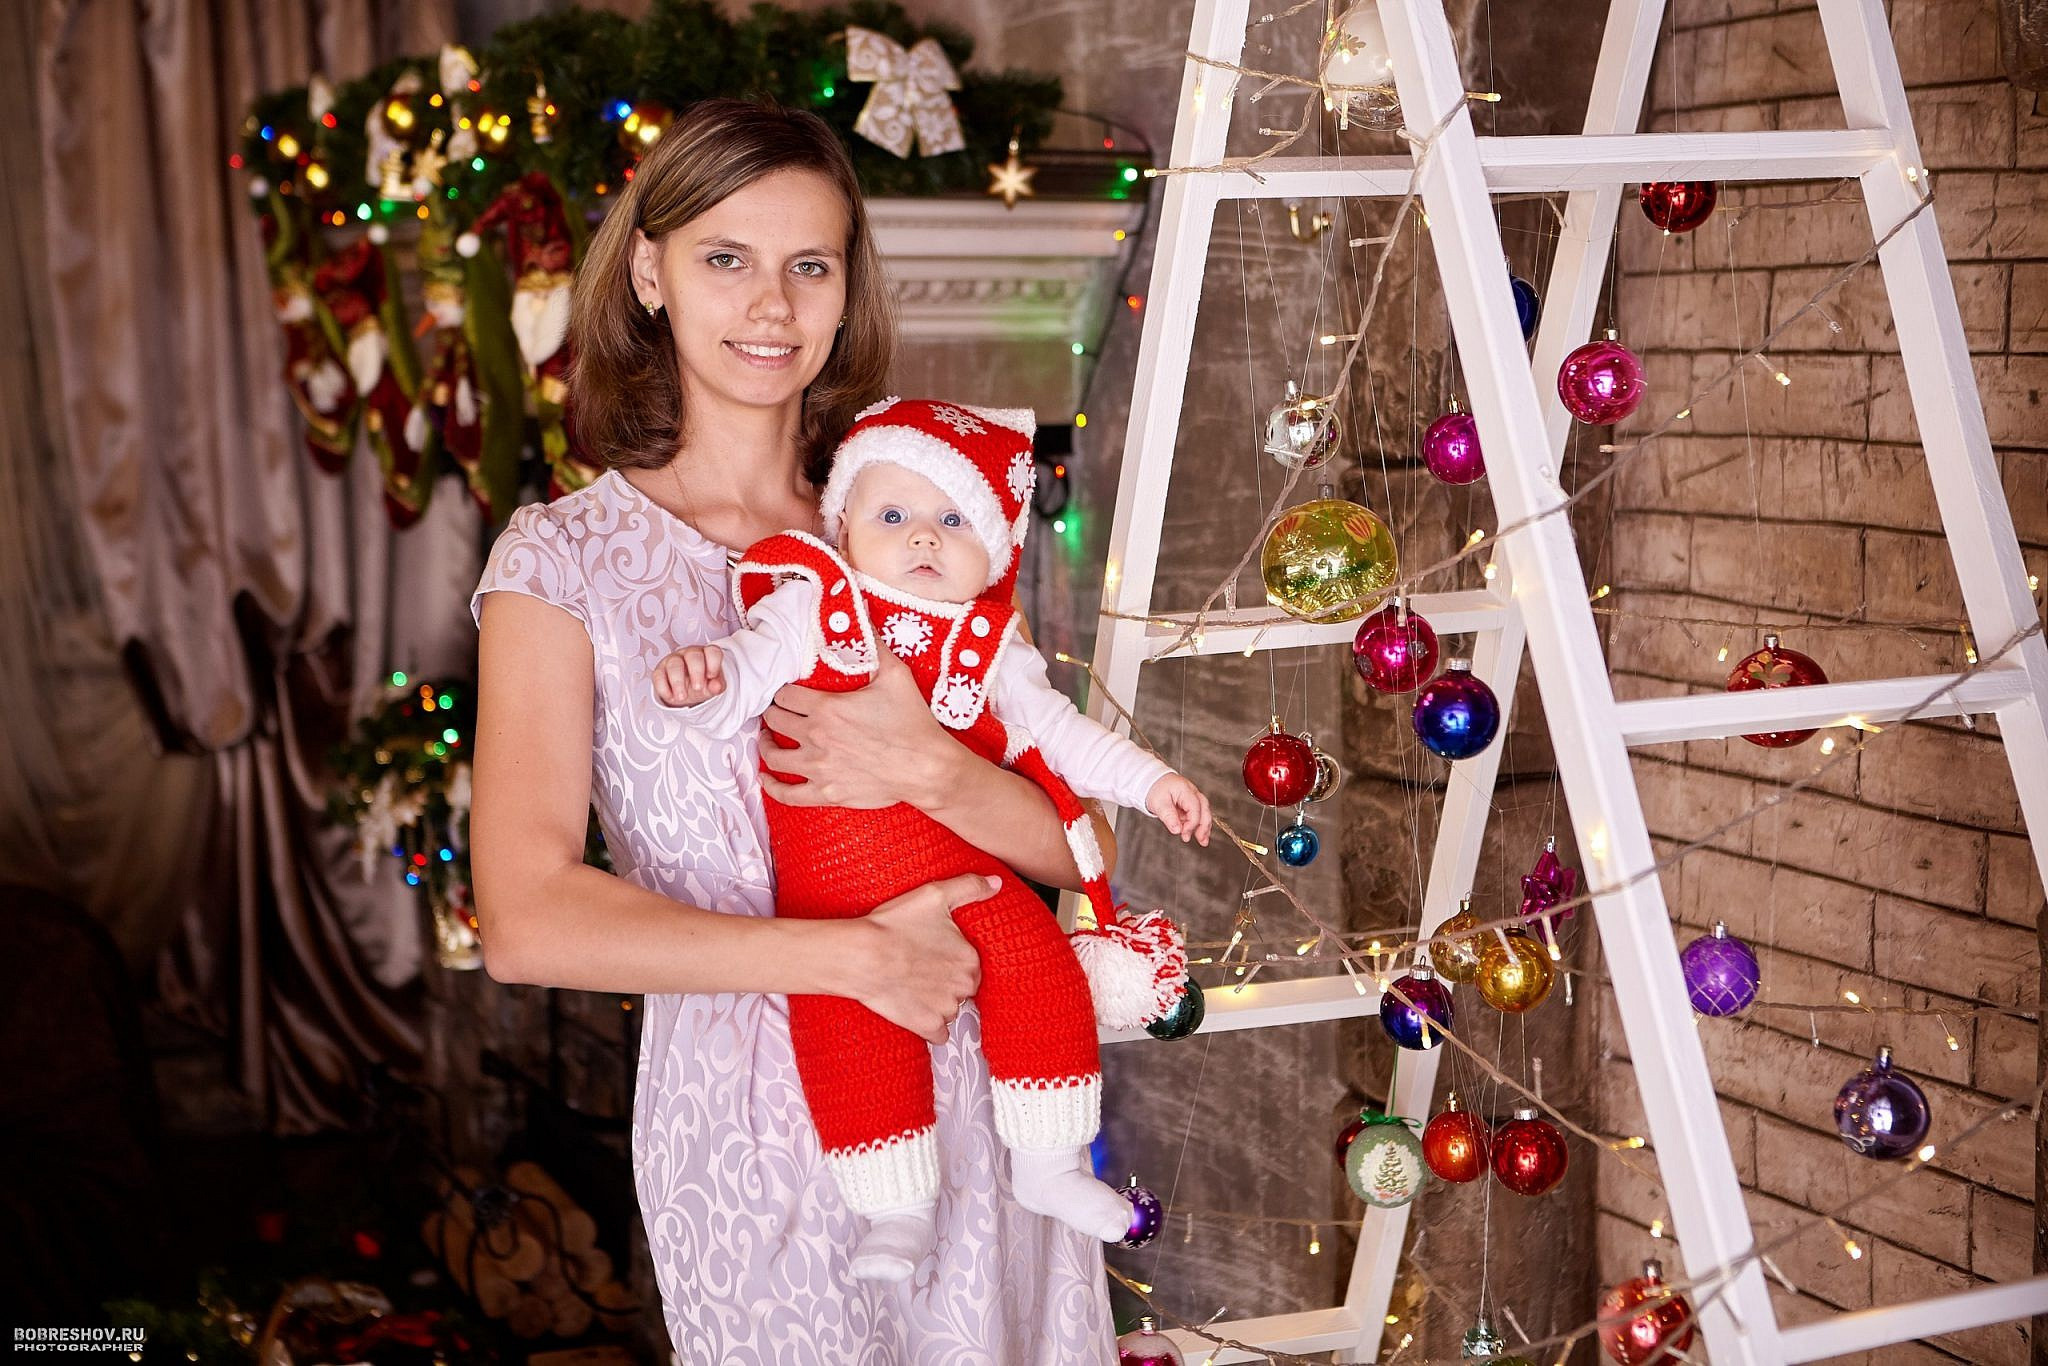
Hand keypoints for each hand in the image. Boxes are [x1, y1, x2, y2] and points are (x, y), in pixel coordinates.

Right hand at [653, 646, 725, 706]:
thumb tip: (717, 686)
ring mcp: (674, 660)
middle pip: (693, 656)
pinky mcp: (660, 671)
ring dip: (678, 682)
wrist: (686, 690)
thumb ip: (717, 685)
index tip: (712, 676)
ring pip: (674, 664)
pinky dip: (664, 687)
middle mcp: (690, 654)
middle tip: (698, 688)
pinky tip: (670, 696)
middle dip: (696, 672)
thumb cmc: (701, 682)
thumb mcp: (712, 687)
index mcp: (706, 655)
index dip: (713, 663)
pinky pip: (659, 675)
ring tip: (682, 697)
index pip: (712, 651)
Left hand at [758, 650, 953, 808]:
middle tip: (775, 712)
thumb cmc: (913, 722)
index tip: (785, 692)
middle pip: (775, 721)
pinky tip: (768, 779)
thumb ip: (874, 645)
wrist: (927, 767)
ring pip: (774, 756)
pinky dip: (773, 786)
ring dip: (766, 745)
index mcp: (827, 708)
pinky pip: (788, 794)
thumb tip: (863, 615)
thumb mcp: (896, 675)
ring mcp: (819, 768)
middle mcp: (816, 737)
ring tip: (767, 740)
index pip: (785, 695)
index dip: (782, 691)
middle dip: (772, 713)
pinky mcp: (826, 792)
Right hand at [848, 873, 992, 1042]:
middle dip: (948, 983)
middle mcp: (964, 986)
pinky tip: (917, 1012)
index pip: (971, 965)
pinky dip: (931, 1028)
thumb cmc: (895, 924)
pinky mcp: (927, 1026)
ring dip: (938, 1004)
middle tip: (923, 970)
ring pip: (952, 1010)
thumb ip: (970, 887)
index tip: (934, 955)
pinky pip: (940, 1035)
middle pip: (964, 989)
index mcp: (970, 958)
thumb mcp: (935, 895)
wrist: (862, 956)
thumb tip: (997, 883)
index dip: (953, 960)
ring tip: (915, 988)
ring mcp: (946, 1009)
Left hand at [1147, 773, 1212, 845]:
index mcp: (1185, 790)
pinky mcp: (1190, 803)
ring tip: (1203, 841)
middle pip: (1204, 809)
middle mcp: (1192, 792)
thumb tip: (1177, 830)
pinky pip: (1198, 814)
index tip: (1184, 833)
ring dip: (1204, 827)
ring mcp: (1193, 797)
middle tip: (1201, 840)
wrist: (1152, 782)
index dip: (1192, 823)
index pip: (1195, 808)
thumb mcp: (1158, 803)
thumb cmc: (1155, 789)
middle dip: (1204, 826)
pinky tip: (1199, 834)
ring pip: (1204, 812)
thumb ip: (1168, 817)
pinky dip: (1199, 824)